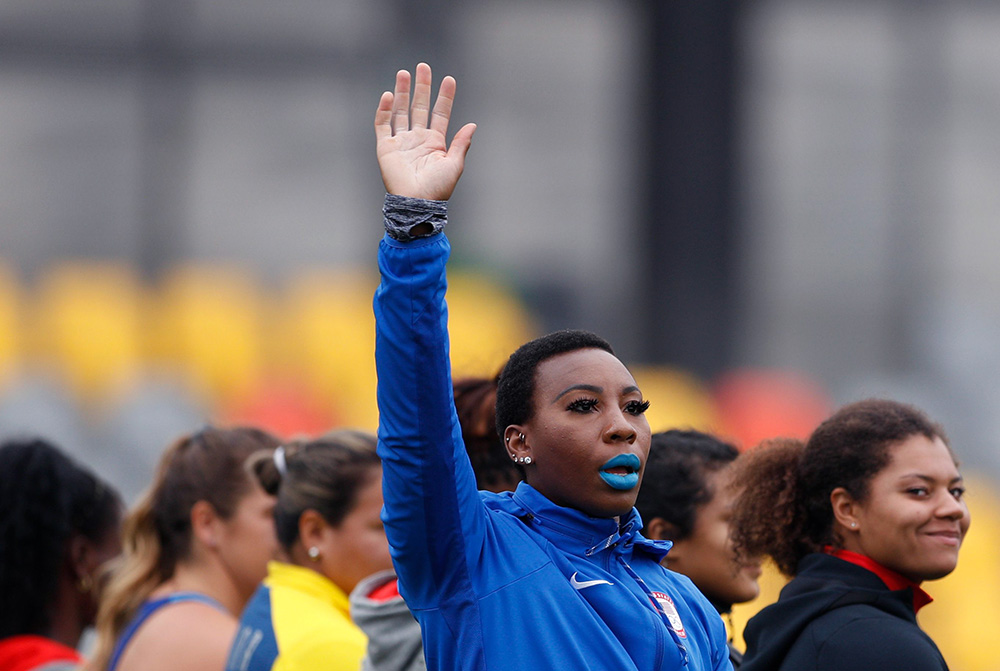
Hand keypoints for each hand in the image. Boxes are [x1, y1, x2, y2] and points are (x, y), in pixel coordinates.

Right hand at [375, 63, 476, 199]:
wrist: (417, 203)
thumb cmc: (438, 188)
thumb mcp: (454, 164)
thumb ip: (461, 143)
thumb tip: (473, 125)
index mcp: (435, 142)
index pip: (440, 113)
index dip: (445, 97)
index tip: (449, 79)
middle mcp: (418, 139)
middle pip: (419, 107)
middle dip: (422, 87)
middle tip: (423, 66)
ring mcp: (401, 142)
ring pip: (400, 111)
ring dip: (402, 93)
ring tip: (404, 73)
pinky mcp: (386, 148)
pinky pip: (383, 125)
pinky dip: (384, 111)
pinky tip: (388, 95)